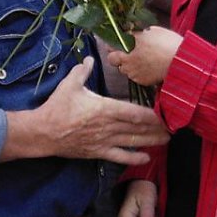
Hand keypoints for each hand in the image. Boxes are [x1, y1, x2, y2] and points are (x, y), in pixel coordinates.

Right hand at [0, 57, 169, 164]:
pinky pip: (119, 156)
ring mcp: (104, 141)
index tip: (164, 112)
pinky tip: (146, 158)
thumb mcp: (70, 84)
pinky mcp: (98, 152)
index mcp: (104, 108)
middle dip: (157, 127)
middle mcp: (108, 126)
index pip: (134, 112)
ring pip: (132, 142)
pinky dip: (134, 158)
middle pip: (138, 127)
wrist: (43, 132)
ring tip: (166, 140)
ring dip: (151, 141)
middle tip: (173, 126)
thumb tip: (89, 58)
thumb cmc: (57, 107)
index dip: (151, 114)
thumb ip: (83, 70)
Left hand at [107, 26, 181, 85]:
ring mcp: (134, 74)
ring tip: (142, 58)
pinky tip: (148, 65)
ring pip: (124, 69)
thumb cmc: (168, 43)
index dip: (112, 45)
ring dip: (129, 64)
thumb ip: (137, 33)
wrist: (181, 61)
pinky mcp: (143, 82)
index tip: (117, 43)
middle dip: (118, 56)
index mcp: (128, 49)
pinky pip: (135, 76)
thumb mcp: (151, 31)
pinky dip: (139, 71)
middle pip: (114, 61)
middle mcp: (128, 63)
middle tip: (128, 50)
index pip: (110, 49)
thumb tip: (130, 32)